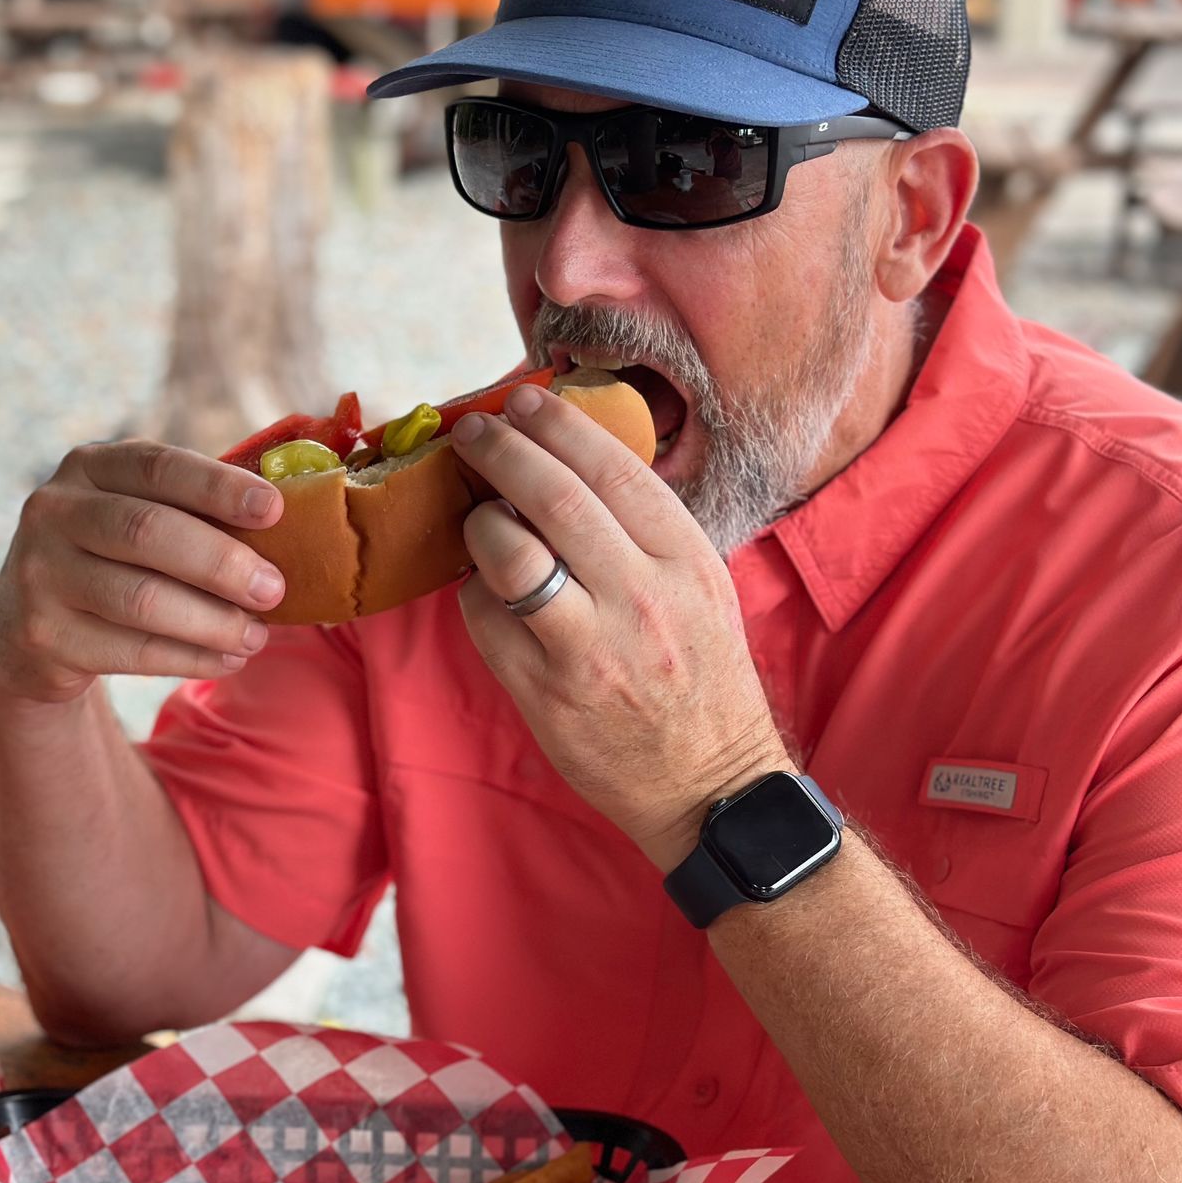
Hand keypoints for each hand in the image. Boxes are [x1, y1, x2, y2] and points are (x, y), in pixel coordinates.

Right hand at [0, 441, 286, 703]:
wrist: (24, 628)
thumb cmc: (111, 560)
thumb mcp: (136, 515)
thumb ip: (194, 510)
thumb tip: (297, 521)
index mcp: (88, 466)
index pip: (158, 467)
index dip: (218, 486)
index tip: (274, 509)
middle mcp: (53, 510)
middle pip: (148, 531)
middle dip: (221, 562)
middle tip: (275, 588)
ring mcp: (39, 572)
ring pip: (141, 598)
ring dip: (212, 621)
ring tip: (256, 636)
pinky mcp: (41, 633)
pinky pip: (131, 650)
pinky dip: (189, 658)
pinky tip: (226, 659)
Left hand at [449, 384, 793, 873]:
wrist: (710, 782)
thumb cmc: (699, 675)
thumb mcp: (700, 586)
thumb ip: (643, 529)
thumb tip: (567, 460)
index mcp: (685, 560)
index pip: (613, 468)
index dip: (557, 425)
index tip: (521, 401)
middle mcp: (642, 597)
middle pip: (554, 498)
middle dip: (501, 451)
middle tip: (471, 432)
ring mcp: (591, 647)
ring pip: (510, 555)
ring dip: (480, 523)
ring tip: (477, 515)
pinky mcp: (546, 692)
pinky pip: (485, 618)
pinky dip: (474, 591)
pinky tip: (484, 589)